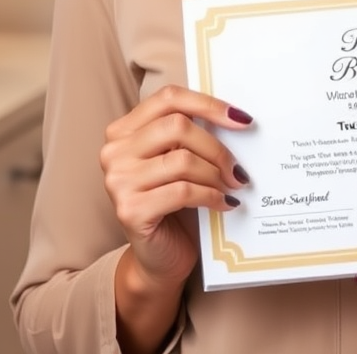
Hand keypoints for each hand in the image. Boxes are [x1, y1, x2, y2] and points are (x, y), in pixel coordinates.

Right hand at [100, 84, 251, 286]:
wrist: (159, 258)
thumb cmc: (173, 203)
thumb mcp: (178, 160)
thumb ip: (190, 135)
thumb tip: (235, 117)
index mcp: (125, 129)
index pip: (169, 98)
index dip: (208, 104)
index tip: (241, 118)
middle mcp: (115, 151)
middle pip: (178, 126)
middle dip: (216, 147)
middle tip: (237, 168)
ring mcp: (118, 181)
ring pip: (182, 160)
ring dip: (216, 174)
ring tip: (232, 186)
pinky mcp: (130, 210)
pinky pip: (183, 191)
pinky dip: (211, 196)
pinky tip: (225, 203)